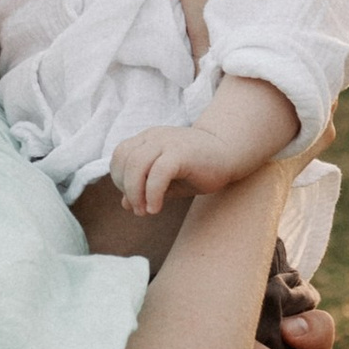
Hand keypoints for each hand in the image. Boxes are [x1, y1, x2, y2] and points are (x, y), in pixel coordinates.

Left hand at [110, 120, 235, 216]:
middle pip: (124, 160)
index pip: (120, 155)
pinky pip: (158, 172)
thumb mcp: (166, 180)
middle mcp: (154, 137)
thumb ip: (145, 188)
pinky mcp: (182, 152)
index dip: (119, 179)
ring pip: (137, 165)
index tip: (133, 200)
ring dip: (136, 193)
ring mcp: (168, 142)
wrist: (230, 154)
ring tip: (146, 211)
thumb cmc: (198, 168)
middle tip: (139, 210)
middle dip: (126, 189)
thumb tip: (125, 204)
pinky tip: (156, 208)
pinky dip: (152, 193)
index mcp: (148, 140)